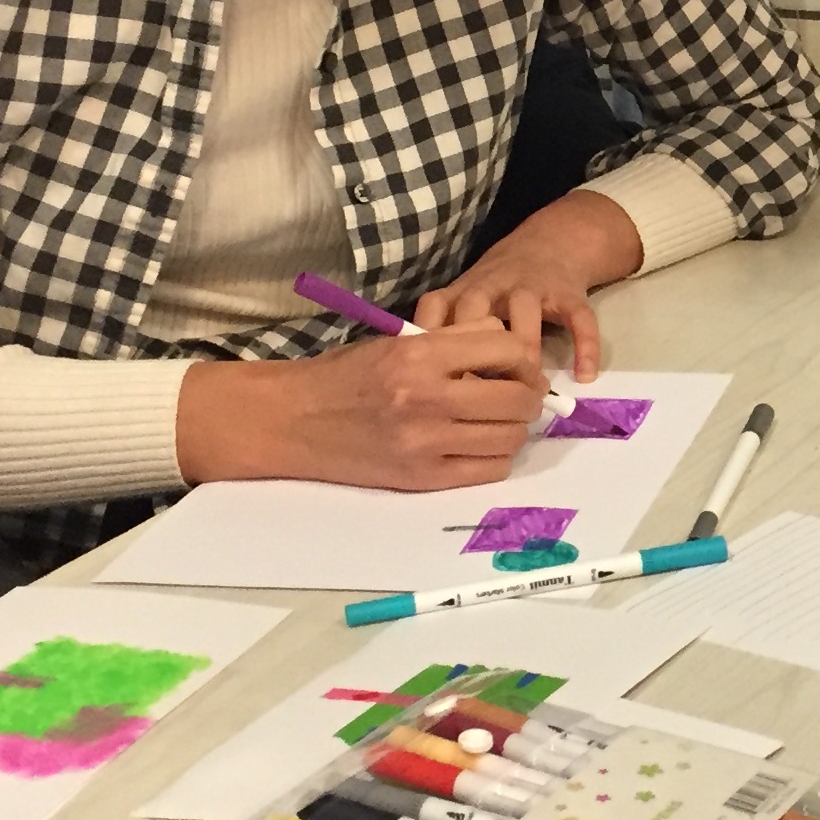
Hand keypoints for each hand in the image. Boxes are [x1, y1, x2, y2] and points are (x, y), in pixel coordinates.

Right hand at [177, 322, 551, 488]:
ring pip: (509, 438)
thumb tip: (511, 346)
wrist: (293, 421)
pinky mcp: (421, 478)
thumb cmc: (346, 375)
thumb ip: (454, 340)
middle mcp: (428, 398)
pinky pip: (488, 470)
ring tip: (496, 420)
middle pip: (517, 399)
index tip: (515, 364)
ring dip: (513, 428)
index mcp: (420, 355)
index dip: (521, 357)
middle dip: (527, 395)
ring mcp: (426, 443)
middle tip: (517, 394)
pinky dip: (494, 457)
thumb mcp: (398, 341)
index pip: (508, 350)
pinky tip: (478, 444)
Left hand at [413, 189, 642, 375]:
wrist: (555, 240)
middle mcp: (495, 284)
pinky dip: (585, 346)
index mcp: (465, 289)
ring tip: (530, 389)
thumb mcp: (466, 294)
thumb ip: (443, 326)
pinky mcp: (570, 293)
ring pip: (525, 312)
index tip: (428, 379)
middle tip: (478, 399)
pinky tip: (585, 377)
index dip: (431, 342)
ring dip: (525, 349)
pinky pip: (580, 319)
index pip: (437, 310)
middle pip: (477, 310)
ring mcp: (534, 287)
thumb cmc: (500, 280)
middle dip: (475, 351)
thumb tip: (415, 374)